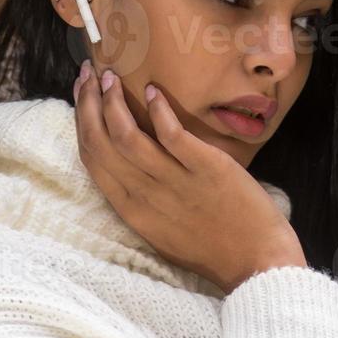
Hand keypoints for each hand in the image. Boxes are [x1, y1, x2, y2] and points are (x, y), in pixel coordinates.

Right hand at [72, 59, 306, 293]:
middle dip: (87, 103)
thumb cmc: (213, 249)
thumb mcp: (163, 231)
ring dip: (113, 102)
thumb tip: (133, 165)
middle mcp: (146, 194)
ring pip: (128, 136)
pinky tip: (152, 89)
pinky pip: (172, 135)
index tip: (81, 94)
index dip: (81, 122)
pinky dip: (159, 110)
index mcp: (132, 210)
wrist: (256, 264)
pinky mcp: (207, 169)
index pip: (92, 159)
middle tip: (87, 73)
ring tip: (111, 76)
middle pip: (102, 142)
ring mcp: (175, 181)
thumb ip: (144, 200)